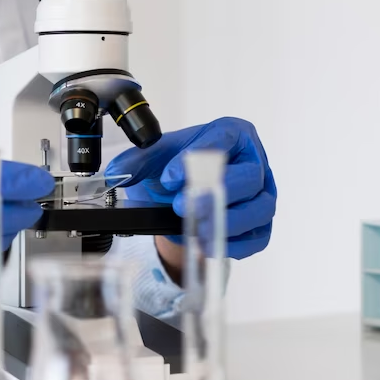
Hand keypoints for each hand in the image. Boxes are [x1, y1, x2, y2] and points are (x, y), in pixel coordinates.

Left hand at [106, 117, 276, 259]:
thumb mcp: (155, 157)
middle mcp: (254, 161)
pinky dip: (235, 244)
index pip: (223, 141)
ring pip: (260, 208)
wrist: (182, 195)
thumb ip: (136, 162)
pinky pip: (259, 237)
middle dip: (215, 194)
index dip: (198, 159)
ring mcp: (263, 194)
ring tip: (197, 230)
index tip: (169, 178)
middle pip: (250, 176)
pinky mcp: (262, 223)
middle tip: (182, 206)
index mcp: (232, 134)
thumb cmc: (179, 167)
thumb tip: (116, 173)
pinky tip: (210, 245)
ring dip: (227, 222)